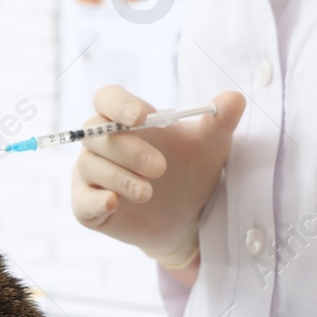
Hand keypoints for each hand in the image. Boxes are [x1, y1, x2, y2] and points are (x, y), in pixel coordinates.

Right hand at [70, 86, 245, 268]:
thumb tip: (235, 97)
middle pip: (96, 135)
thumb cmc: (192, 172)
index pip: (107, 98)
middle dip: (128, 150)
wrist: (187, 218)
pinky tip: (114, 202)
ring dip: (120, 178)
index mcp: (126, 120)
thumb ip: (220, 122)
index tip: (140, 118)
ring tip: (148, 192)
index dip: (118, 104)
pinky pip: (80, 202)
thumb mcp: (211, 147)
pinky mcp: (87, 207)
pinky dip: (96, 201)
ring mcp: (90, 175)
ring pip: (89, 167)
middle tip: (160, 168)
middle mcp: (101, 144)